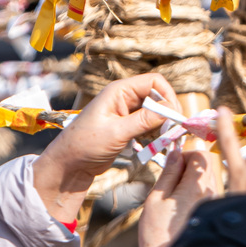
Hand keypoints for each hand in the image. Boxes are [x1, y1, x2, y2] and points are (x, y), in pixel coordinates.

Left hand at [33, 73, 179, 225]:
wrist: (70, 164)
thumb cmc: (86, 144)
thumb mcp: (117, 132)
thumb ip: (144, 121)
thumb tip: (170, 110)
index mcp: (119, 91)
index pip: (154, 82)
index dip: (168, 96)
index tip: (175, 115)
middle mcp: (124, 98)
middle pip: (157, 97)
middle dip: (167, 113)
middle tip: (173, 131)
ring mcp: (126, 113)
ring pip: (155, 113)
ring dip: (162, 126)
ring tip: (164, 141)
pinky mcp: (127, 127)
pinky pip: (148, 126)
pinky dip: (155, 134)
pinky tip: (154, 146)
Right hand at [137, 147, 219, 246]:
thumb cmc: (158, 234)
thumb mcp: (156, 199)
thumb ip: (168, 173)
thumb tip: (175, 154)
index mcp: (197, 187)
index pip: (202, 155)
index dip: (186, 154)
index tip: (172, 165)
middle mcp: (211, 194)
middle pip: (206, 166)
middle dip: (188, 167)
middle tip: (170, 182)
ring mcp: (214, 205)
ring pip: (206, 180)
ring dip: (190, 181)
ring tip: (173, 199)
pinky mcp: (212, 215)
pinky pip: (206, 195)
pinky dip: (194, 194)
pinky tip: (180, 210)